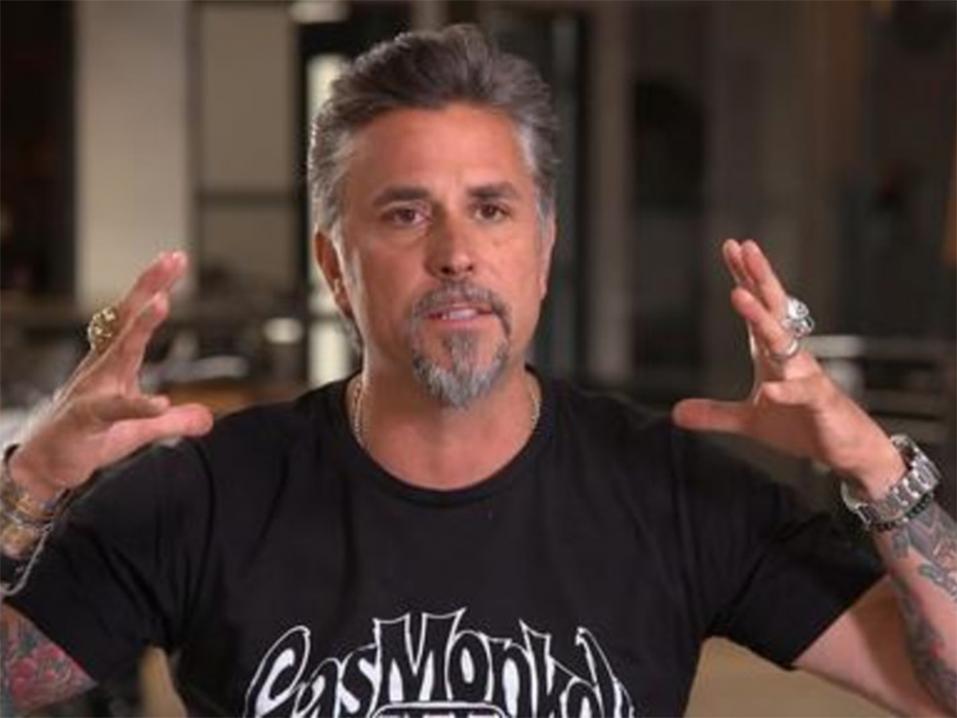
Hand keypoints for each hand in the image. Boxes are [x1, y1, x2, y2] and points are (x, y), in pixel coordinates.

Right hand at [9, 252, 213, 500]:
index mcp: (113, 363)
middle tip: (172, 258)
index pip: (134, 318)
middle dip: (149, 288)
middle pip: (127, 320)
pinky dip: (136, 405)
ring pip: (117, 353)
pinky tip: (159, 402)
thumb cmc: (88, 438)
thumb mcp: (140, 430)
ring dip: (139, 327)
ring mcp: (92, 391)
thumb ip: (174, 421)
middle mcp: (101, 368)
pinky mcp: (86, 420)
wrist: (44, 467)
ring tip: (162, 303)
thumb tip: (208, 419)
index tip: (174, 258)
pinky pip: (113, 409)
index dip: (153, 288)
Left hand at [672, 239, 902, 495]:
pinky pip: (802, 392)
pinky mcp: (820, 402)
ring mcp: (806, 376)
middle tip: (746, 247)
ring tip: (740, 296)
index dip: (745, 278)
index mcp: (773, 354)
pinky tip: (770, 389)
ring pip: (784, 342)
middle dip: (759, 278)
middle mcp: (791, 356)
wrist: (846, 449)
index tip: (732, 246)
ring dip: (761, 320)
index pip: (757, 309)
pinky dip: (786, 390)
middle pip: (774, 310)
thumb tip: (675, 413)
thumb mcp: (750, 421)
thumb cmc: (802, 425)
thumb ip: (715, 414)